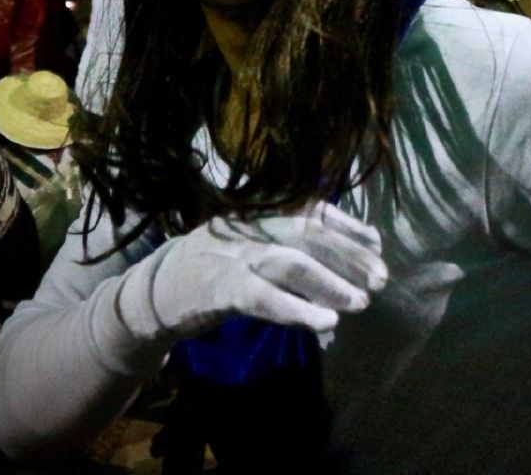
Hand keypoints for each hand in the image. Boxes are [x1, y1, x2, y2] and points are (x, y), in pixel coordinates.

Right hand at [115, 201, 386, 342]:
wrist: (150, 292)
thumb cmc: (213, 267)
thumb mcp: (251, 244)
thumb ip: (293, 244)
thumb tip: (352, 252)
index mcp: (258, 210)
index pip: (312, 209)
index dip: (348, 225)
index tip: (377, 243)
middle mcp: (248, 225)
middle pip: (308, 233)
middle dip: (349, 255)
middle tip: (380, 277)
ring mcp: (231, 254)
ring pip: (290, 263)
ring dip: (330, 283)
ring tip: (360, 302)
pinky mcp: (218, 288)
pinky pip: (263, 297)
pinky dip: (297, 309)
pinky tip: (325, 321)